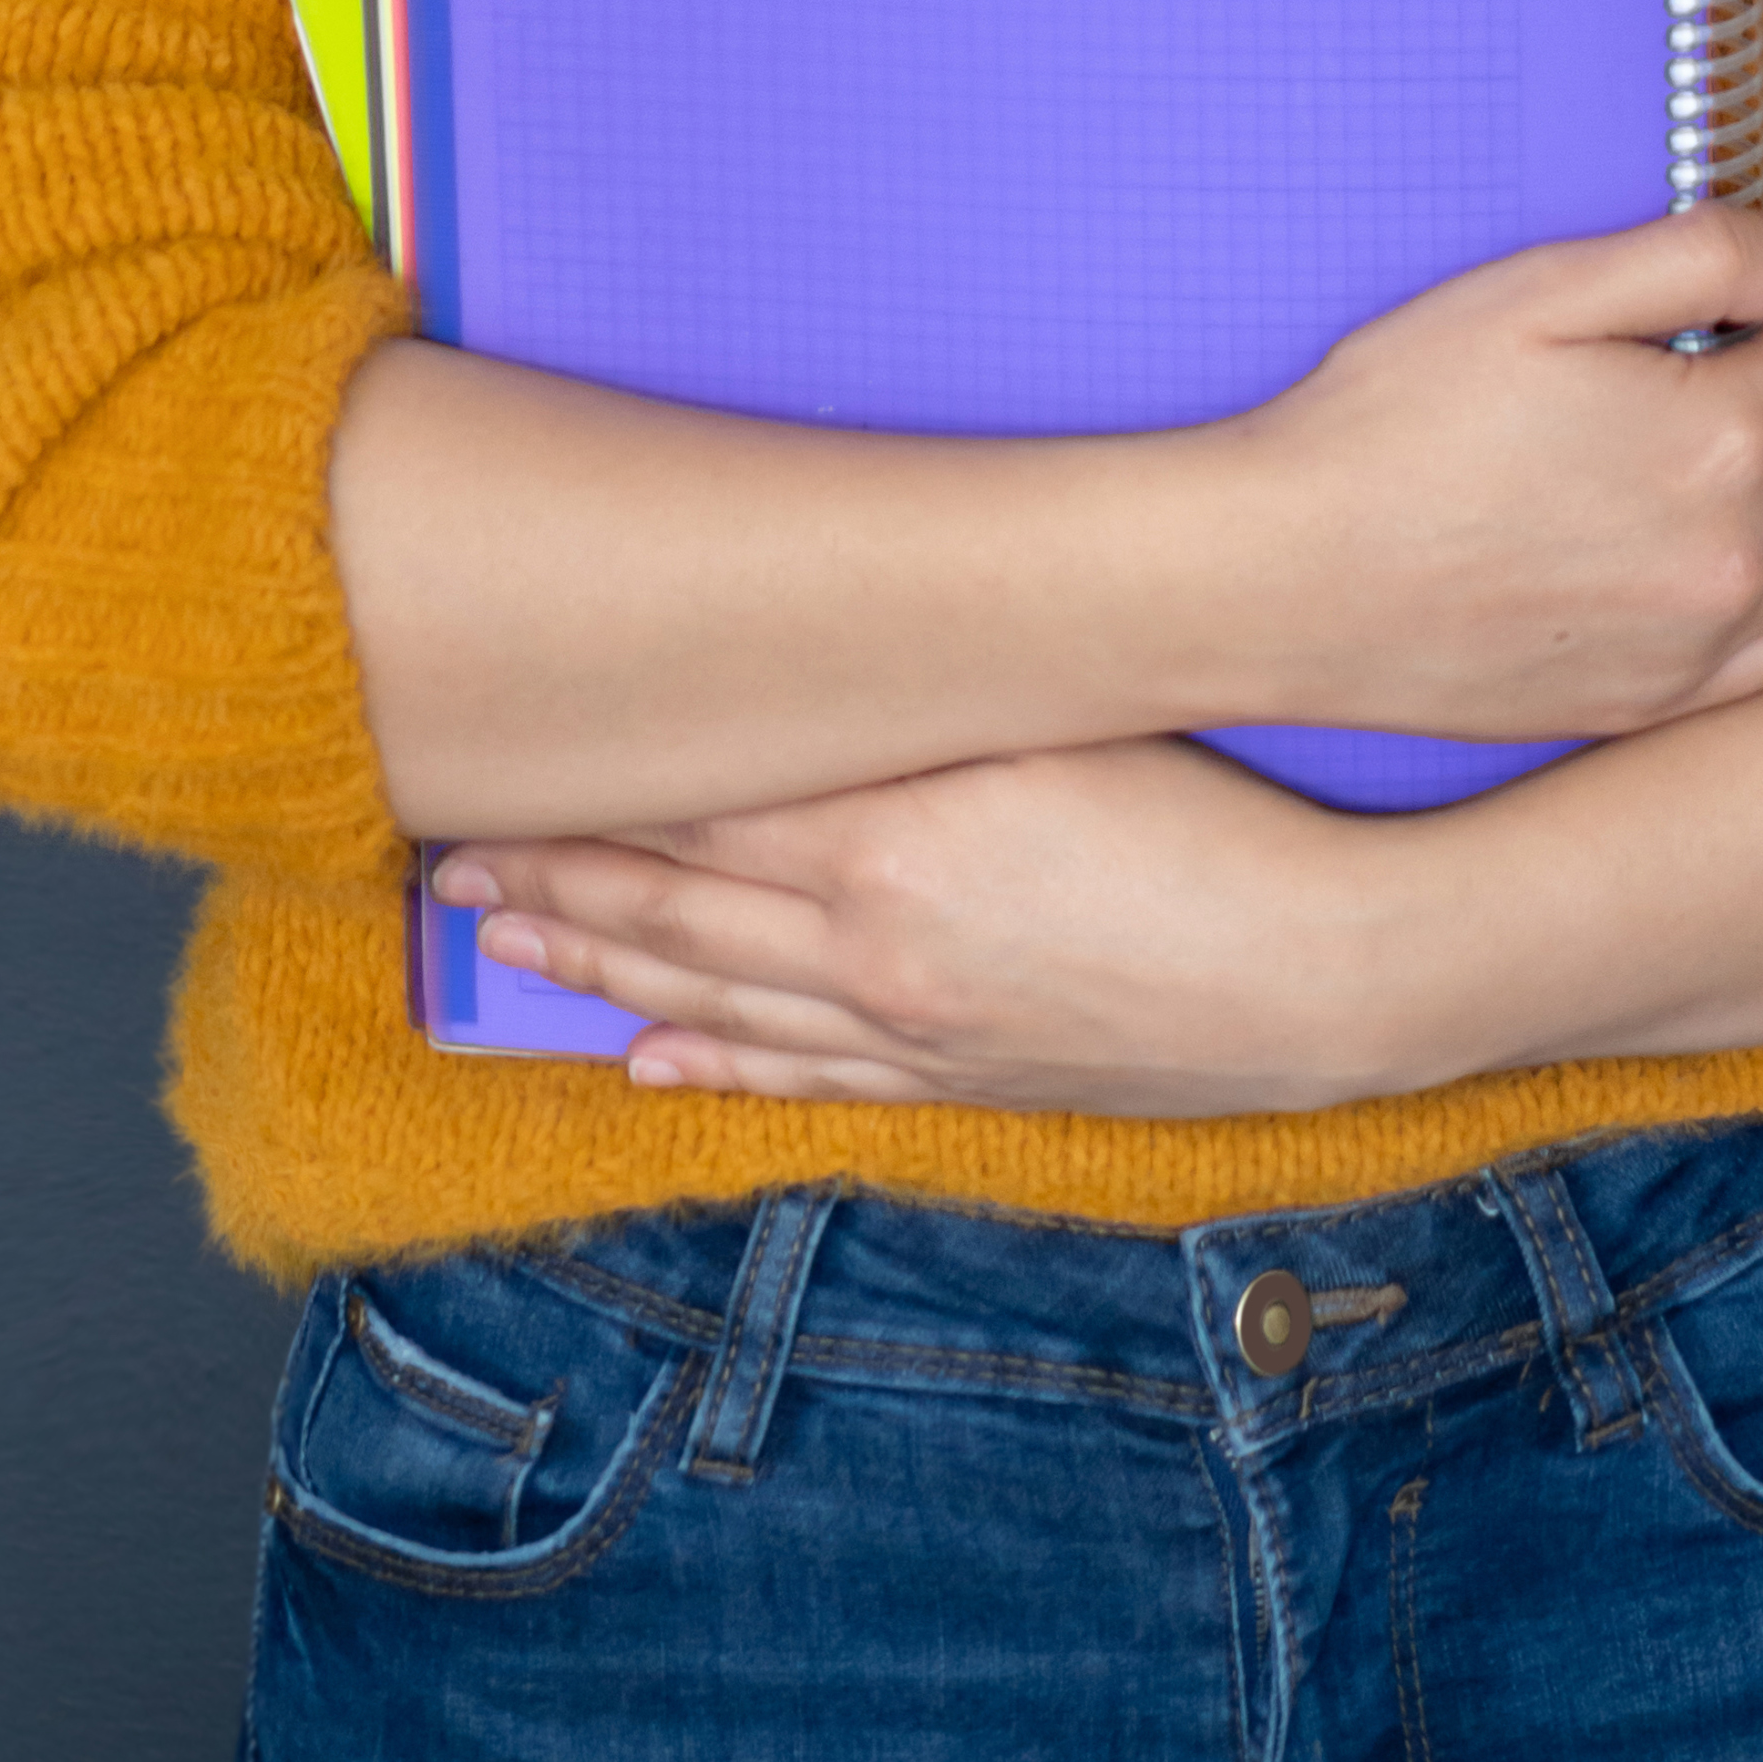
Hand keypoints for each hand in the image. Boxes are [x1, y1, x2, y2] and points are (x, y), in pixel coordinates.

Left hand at [441, 734, 1442, 1117]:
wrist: (1320, 970)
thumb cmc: (1213, 816)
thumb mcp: (1054, 725)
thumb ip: (921, 714)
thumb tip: (809, 678)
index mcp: (893, 829)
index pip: (690, 803)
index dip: (579, 791)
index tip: (487, 763)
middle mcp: (874, 934)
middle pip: (670, 903)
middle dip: (548, 884)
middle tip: (441, 867)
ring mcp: (909, 1022)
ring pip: (712, 997)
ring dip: (597, 974)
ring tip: (503, 951)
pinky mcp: (956, 1082)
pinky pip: (803, 1079)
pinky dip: (713, 1069)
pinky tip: (648, 1065)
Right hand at [1205, 205, 1762, 748]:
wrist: (1295, 576)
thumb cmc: (1399, 417)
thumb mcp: (1540, 291)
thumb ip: (1709, 256)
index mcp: (1722, 436)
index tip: (1741, 299)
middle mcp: (1741, 554)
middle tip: (1703, 363)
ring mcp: (1711, 645)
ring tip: (1703, 451)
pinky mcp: (1671, 705)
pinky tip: (1720, 545)